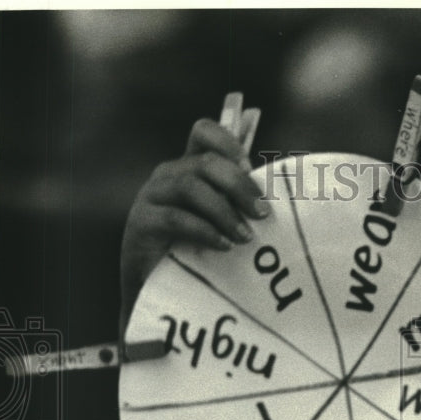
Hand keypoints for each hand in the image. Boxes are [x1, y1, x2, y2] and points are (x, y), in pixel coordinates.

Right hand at [119, 118, 268, 329]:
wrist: (159, 287)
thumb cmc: (198, 252)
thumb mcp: (224, 223)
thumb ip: (240, 202)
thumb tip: (279, 191)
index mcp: (190, 167)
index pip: (204, 132)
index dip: (228, 142)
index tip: (250, 166)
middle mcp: (169, 175)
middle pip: (206, 162)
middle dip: (239, 186)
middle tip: (263, 213)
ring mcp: (151, 196)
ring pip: (191, 187)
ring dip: (224, 211)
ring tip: (246, 237)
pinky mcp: (141, 222)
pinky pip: (176, 218)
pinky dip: (205, 231)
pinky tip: (224, 246)